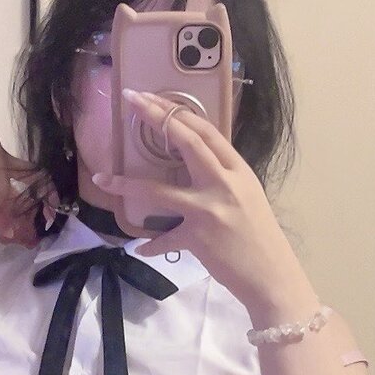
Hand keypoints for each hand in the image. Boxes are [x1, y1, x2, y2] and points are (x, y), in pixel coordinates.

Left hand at [92, 90, 297, 307]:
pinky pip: (165, 239)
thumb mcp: (248, 197)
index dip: (178, 111)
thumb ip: (224, 179)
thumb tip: (199, 167)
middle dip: (155, 117)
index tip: (154, 98)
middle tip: (131, 99)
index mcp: (238, 171)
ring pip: (159, 190)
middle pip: (185, 142)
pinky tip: (141, 249)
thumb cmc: (260, 237)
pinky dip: (152, 245)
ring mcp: (208, 210)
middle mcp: (224, 184)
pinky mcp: (197, 238)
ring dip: (127, 184)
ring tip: (103, 179)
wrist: (271, 276)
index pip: (206, 131)